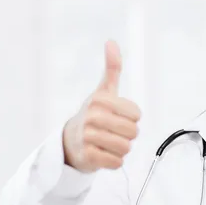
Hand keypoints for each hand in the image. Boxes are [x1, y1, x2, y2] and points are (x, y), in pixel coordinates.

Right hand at [63, 40, 141, 172]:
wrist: (69, 141)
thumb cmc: (93, 113)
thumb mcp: (104, 90)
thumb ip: (112, 68)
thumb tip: (111, 42)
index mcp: (100, 99)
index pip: (136, 114)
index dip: (132, 118)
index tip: (118, 116)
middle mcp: (92, 116)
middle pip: (133, 132)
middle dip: (128, 135)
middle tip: (114, 132)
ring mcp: (88, 137)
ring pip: (126, 148)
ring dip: (122, 149)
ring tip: (109, 143)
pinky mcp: (88, 157)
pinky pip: (117, 162)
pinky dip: (114, 161)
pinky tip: (104, 154)